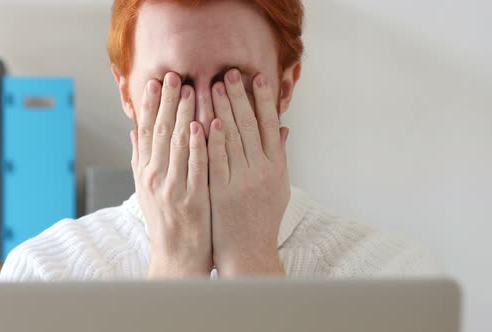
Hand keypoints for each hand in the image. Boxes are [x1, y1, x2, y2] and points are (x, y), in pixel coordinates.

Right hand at [130, 73, 211, 278]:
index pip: (146, 131)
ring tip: (190, 90)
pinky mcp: (193, 198)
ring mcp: (173, 188)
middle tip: (174, 76)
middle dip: (167, 102)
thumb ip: (140, 159)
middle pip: (160, 132)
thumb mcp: (144, 190)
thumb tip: (134, 131)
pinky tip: (202, 125)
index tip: (154, 82)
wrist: (176, 256)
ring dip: (184, 116)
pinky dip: (198, 145)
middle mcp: (154, 177)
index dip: (150, 105)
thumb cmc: (163, 221)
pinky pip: (196, 167)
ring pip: (177, 145)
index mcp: (144, 172)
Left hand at [208, 69, 290, 276]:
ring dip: (222, 110)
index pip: (271, 126)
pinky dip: (213, 139)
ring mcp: (242, 181)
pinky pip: (217, 160)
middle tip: (229, 73)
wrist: (249, 251)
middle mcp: (262, 171)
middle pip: (250, 126)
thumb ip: (280, 155)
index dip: (264, 100)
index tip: (257, 78)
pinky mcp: (221, 191)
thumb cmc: (263, 218)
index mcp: (277, 167)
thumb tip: (284, 128)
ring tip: (212, 86)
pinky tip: (208, 120)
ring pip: (232, 138)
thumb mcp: (279, 186)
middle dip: (238, 97)